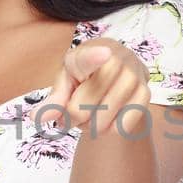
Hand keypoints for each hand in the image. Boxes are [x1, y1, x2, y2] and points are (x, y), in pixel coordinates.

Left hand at [36, 35, 150, 136]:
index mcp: (89, 52)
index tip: (104, 54)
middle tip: (74, 112)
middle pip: (83, 107)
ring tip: (91, 114)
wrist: (116, 68)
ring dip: (91, 127)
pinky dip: (110, 130)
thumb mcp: (65, 80)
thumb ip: (53, 99)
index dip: (95, 56)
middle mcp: (115, 59)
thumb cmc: (84, 74)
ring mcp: (133, 75)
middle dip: (73, 117)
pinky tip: (108, 117)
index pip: (90, 57)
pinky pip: (122, 127)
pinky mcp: (145, 93)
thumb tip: (36, 118)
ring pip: (102, 121)